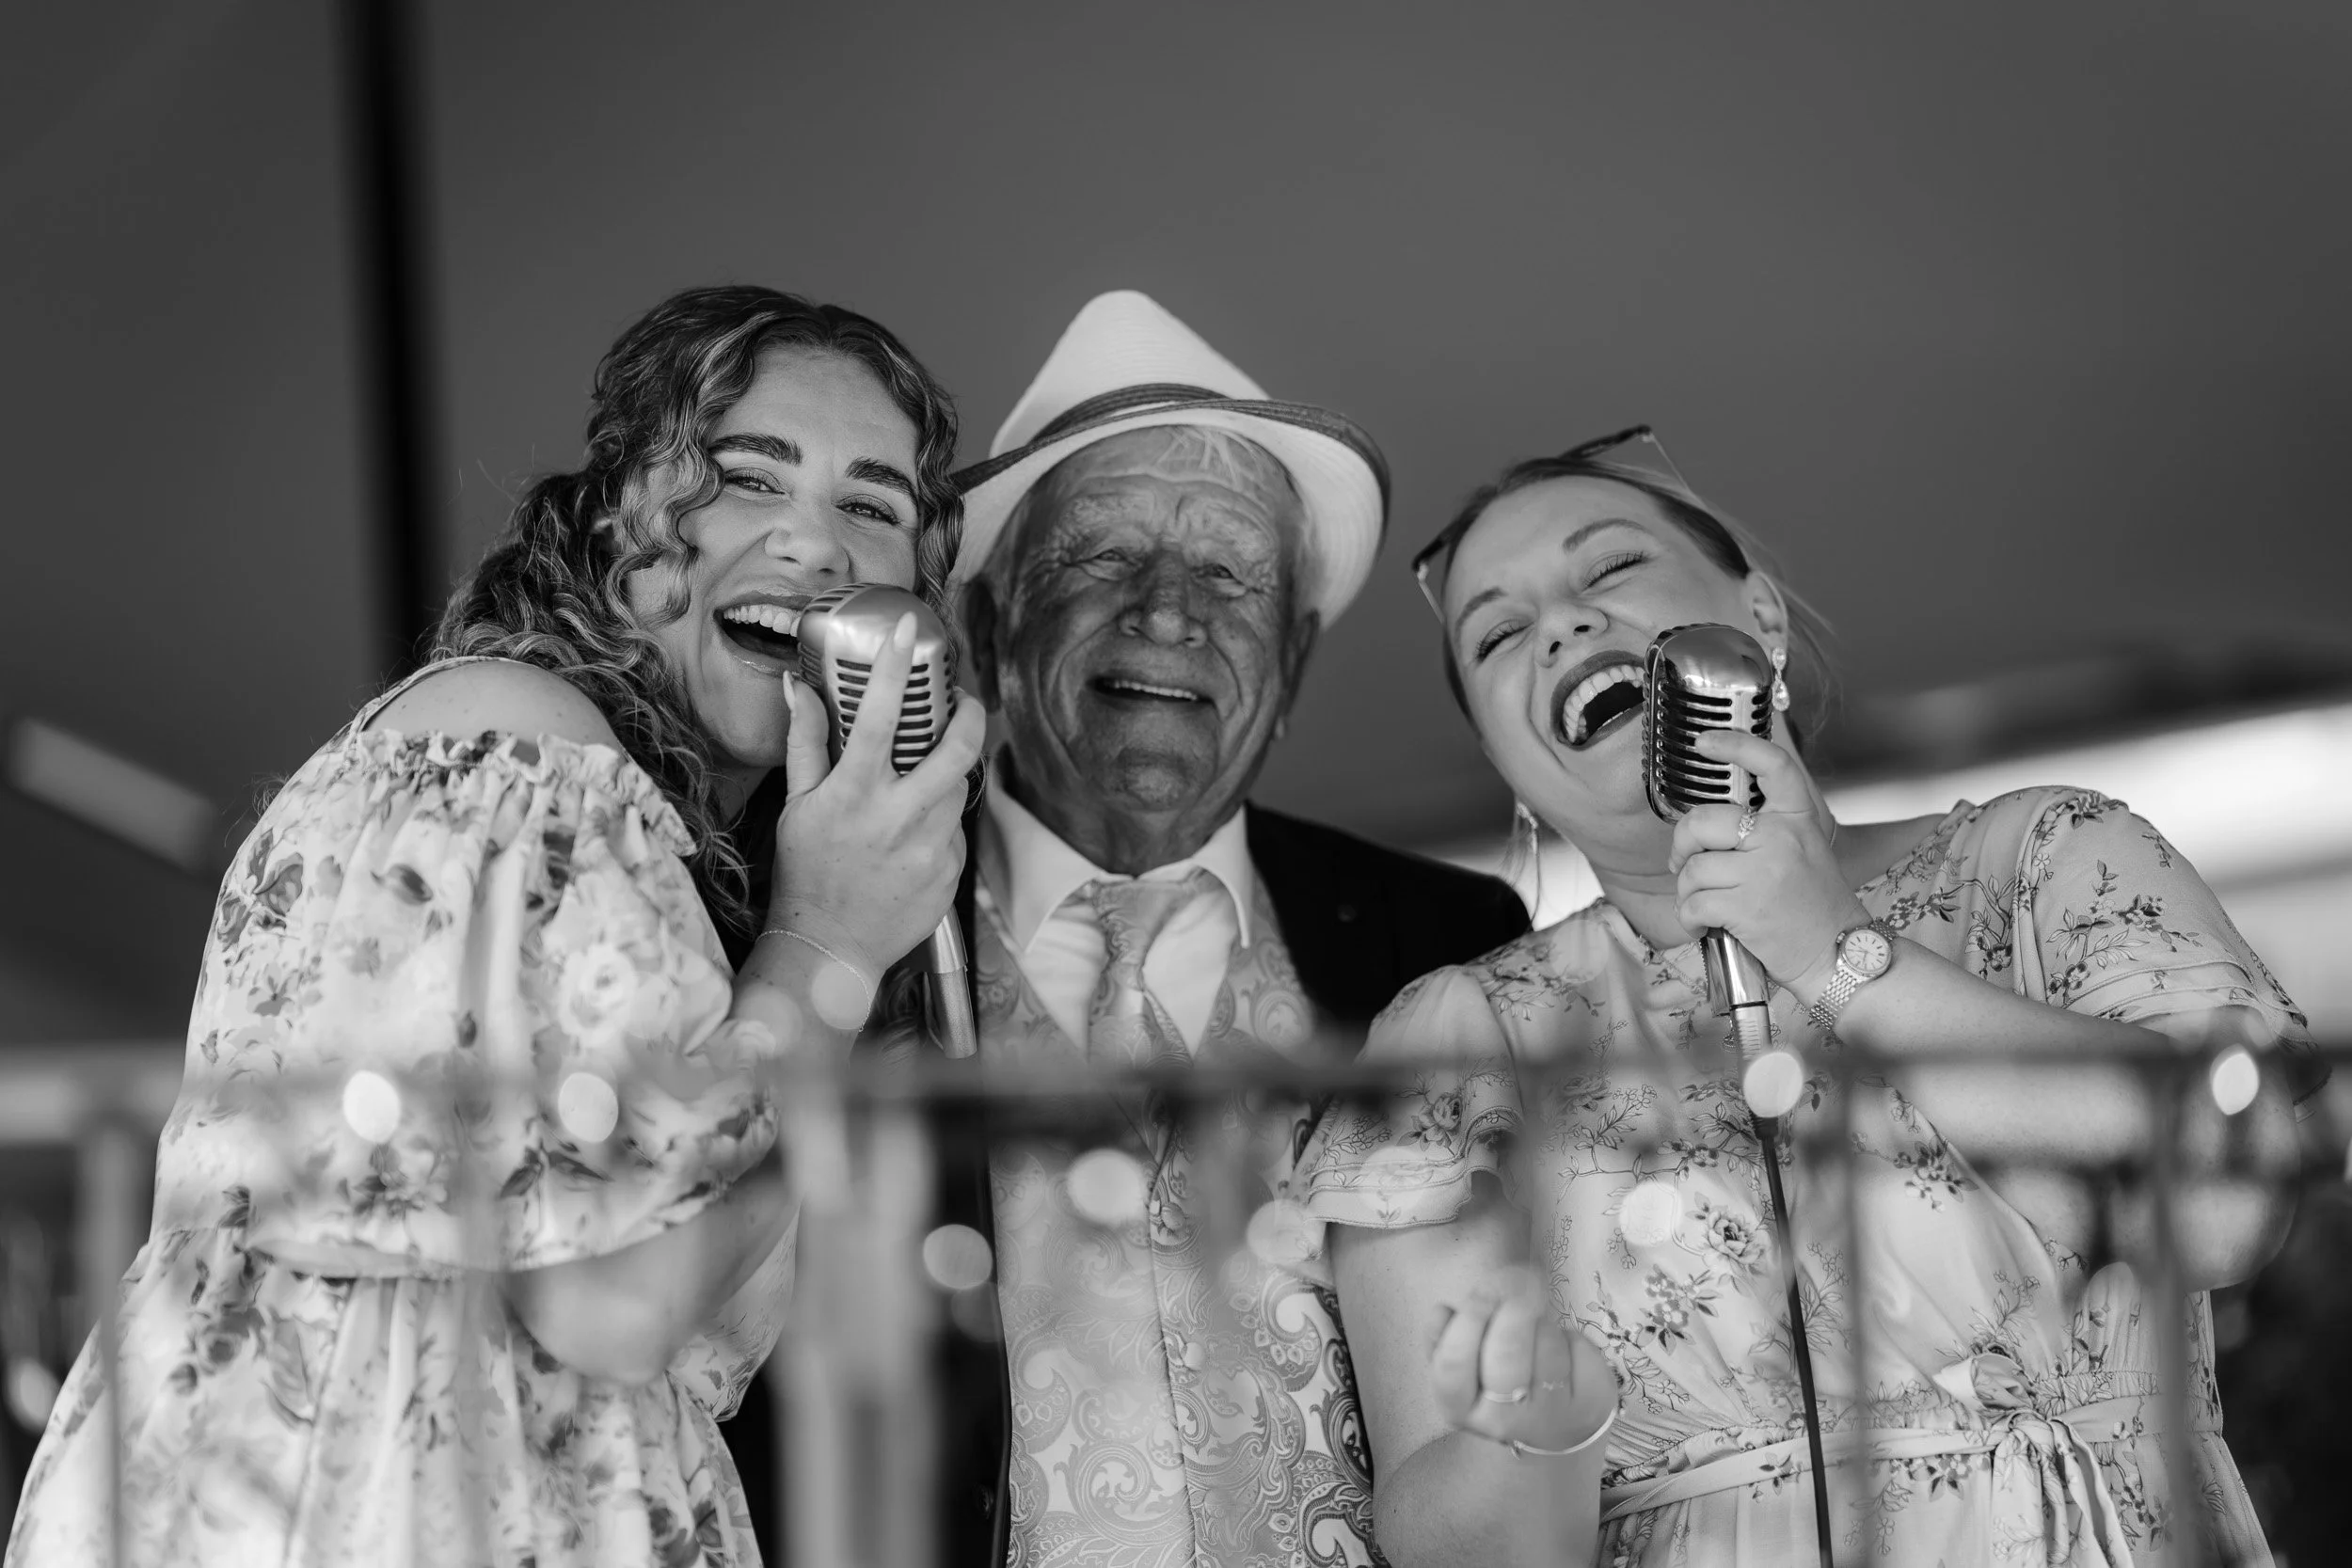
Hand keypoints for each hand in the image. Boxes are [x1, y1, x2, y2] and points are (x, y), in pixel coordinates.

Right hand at [768, 611, 986, 976]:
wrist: (830, 949)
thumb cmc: (806, 873)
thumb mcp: (797, 806)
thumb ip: (805, 743)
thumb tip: (796, 687)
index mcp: (855, 793)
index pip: (878, 715)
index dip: (895, 666)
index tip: (907, 629)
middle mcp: (899, 815)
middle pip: (957, 747)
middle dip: (969, 714)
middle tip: (965, 703)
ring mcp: (930, 846)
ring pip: (959, 788)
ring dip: (946, 775)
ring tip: (920, 782)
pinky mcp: (950, 871)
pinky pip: (954, 830)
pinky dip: (938, 823)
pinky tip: (911, 838)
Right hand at [1430, 1266, 1616, 1455]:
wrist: (1551, 1445)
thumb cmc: (1499, 1395)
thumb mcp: (1464, 1376)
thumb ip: (1443, 1341)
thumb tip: (1442, 1310)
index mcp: (1462, 1409)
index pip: (1454, 1363)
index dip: (1467, 1319)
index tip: (1482, 1294)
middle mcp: (1506, 1419)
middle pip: (1506, 1353)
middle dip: (1512, 1310)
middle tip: (1516, 1291)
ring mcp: (1554, 1415)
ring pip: (1547, 1342)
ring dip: (1542, 1321)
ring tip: (1536, 1329)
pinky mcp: (1593, 1403)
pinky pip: (1579, 1347)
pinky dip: (1571, 1337)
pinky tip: (1563, 1350)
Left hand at [1666, 727, 1865, 997]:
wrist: (1839, 953)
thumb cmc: (1813, 904)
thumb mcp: (1803, 849)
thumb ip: (1766, 828)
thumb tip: (1707, 821)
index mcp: (1797, 818)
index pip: (1772, 764)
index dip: (1735, 744)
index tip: (1705, 741)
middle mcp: (1780, 838)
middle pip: (1702, 821)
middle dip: (1682, 845)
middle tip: (1683, 863)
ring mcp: (1762, 872)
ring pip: (1692, 869)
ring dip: (1687, 893)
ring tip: (1705, 906)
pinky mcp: (1746, 908)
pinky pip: (1692, 905)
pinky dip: (1689, 919)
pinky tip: (1704, 926)